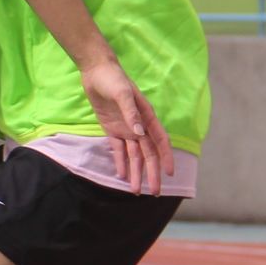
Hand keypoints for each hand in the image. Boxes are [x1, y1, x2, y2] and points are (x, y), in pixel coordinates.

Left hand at [78, 55, 173, 195]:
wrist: (96, 71)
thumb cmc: (114, 79)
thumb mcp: (123, 94)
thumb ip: (131, 113)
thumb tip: (140, 133)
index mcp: (147, 117)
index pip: (160, 141)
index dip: (165, 157)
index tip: (169, 174)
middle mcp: (139, 126)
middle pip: (148, 154)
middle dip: (151, 173)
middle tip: (153, 192)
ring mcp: (126, 129)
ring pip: (134, 155)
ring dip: (135, 172)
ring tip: (136, 191)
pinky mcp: (112, 129)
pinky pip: (118, 149)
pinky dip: (120, 162)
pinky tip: (121, 175)